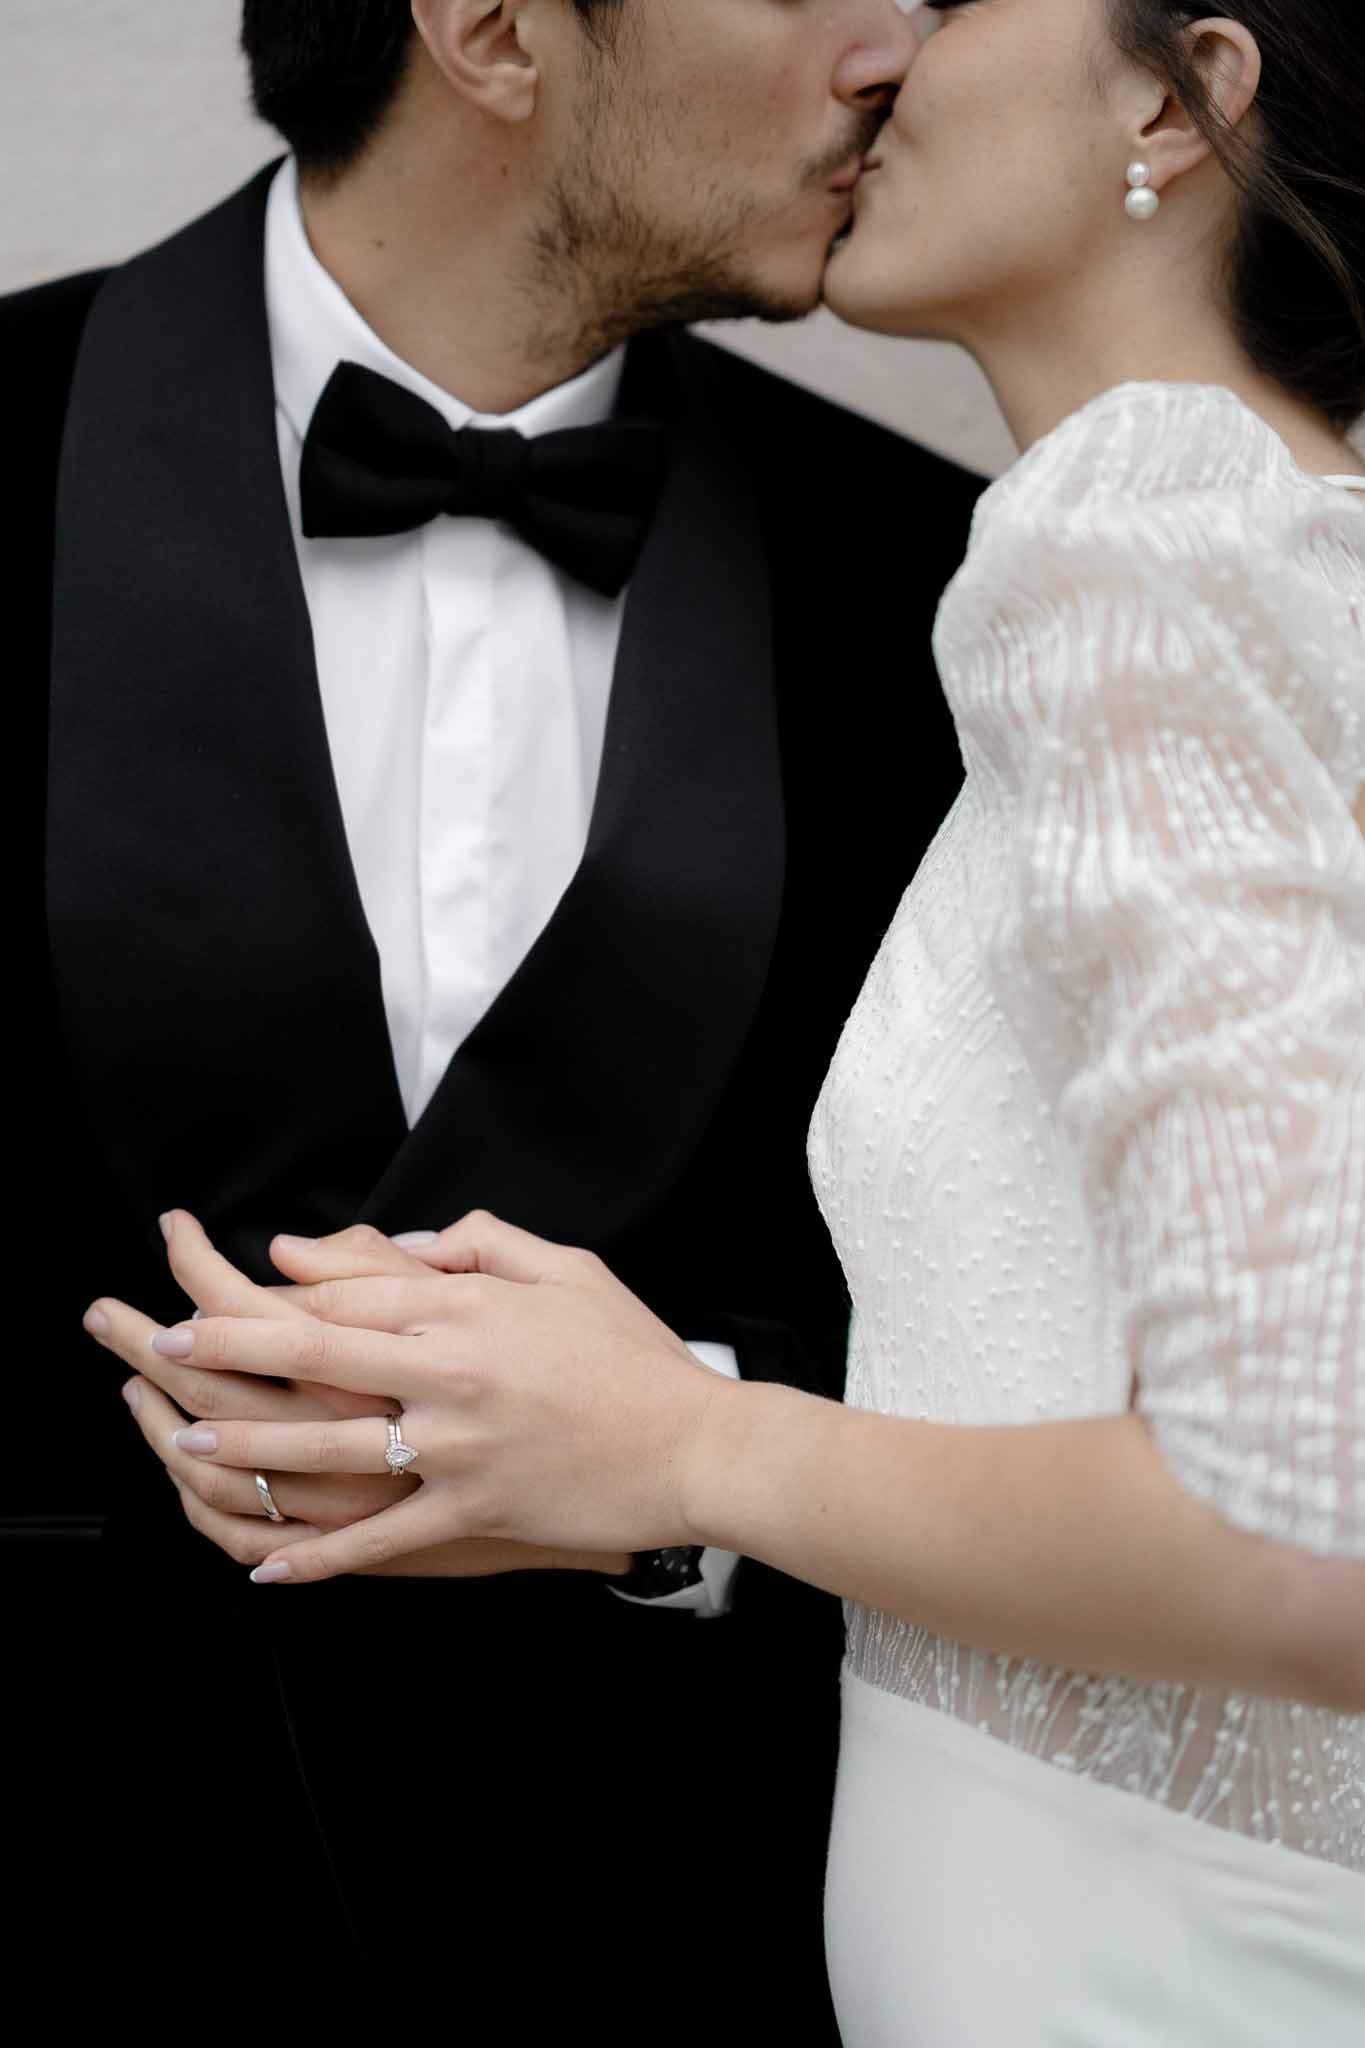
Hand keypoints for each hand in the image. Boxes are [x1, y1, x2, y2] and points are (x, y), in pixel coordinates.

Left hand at [127, 1209, 731, 1583]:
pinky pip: (381, 1539)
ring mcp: (456, 1448)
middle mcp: (448, 1374)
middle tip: (161, 1345)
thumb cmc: (637, 1354)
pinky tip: (270, 1570)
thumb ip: (483, 1245)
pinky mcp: (473, 1512)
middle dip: (229, 1349)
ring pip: (328, 1444)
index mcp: (467, 1311)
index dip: (272, 1291)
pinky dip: (322, 1558)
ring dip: (249, 1444)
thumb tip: (409, 1244)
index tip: (216, 1286)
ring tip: (187, 1441)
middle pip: (314, 1356)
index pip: (348, 1294)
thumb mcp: (568, 1270)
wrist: (698, 1445)